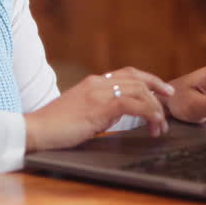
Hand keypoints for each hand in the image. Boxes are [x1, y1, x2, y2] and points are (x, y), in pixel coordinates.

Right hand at [24, 67, 175, 151]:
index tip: (161, 90)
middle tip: (170, 103)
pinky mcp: (101, 105)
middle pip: (137, 78)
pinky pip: (135, 105)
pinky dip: (149, 114)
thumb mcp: (81, 114)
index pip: (127, 74)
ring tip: (160, 126)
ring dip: (155, 109)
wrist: (36, 130)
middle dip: (157, 89)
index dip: (147, 80)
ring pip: (139, 91)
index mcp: (93, 83)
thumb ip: (99, 110)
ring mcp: (99, 92)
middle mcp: (98, 82)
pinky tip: (153, 126)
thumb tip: (115, 115)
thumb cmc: (55, 128)